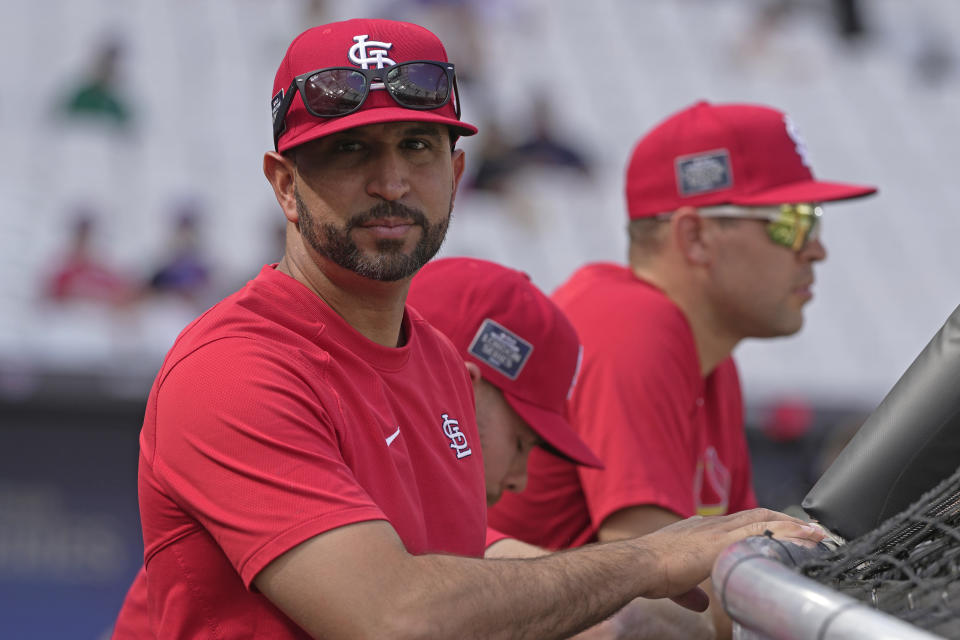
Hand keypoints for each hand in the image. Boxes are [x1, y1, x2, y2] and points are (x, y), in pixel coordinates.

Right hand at [632, 508, 823, 605]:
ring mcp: (720, 531)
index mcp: (701, 531)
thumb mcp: (675, 581)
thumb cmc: (651, 570)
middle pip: (758, 515)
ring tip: (817, 533)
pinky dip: (788, 535)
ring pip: (765, 521)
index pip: (740, 522)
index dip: (762, 524)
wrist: (640, 564)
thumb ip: (690, 590)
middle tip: (809, 528)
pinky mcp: (726, 542)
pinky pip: (765, 534)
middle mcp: (713, 525)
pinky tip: (805, 541)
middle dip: (785, 521)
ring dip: (794, 526)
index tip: (780, 529)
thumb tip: (700, 603)